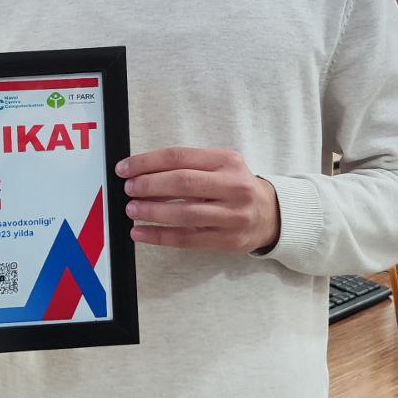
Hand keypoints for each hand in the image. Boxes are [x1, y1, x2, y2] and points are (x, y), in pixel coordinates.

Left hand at [117, 147, 280, 253]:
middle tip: (128, 189)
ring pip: (185, 213)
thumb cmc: (236, 187)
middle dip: (149, 185)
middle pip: (183, 183)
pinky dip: (159, 236)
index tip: (125, 168)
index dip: (148, 162)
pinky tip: (140, 232)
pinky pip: (187, 239)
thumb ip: (189, 165)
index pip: (180, 157)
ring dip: (152, 211)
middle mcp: (233, 186)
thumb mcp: (222, 166)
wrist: (272, 214)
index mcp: (228, 161)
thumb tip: (142, 172)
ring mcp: (232, 215)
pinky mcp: (228, 240)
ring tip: (132, 209)